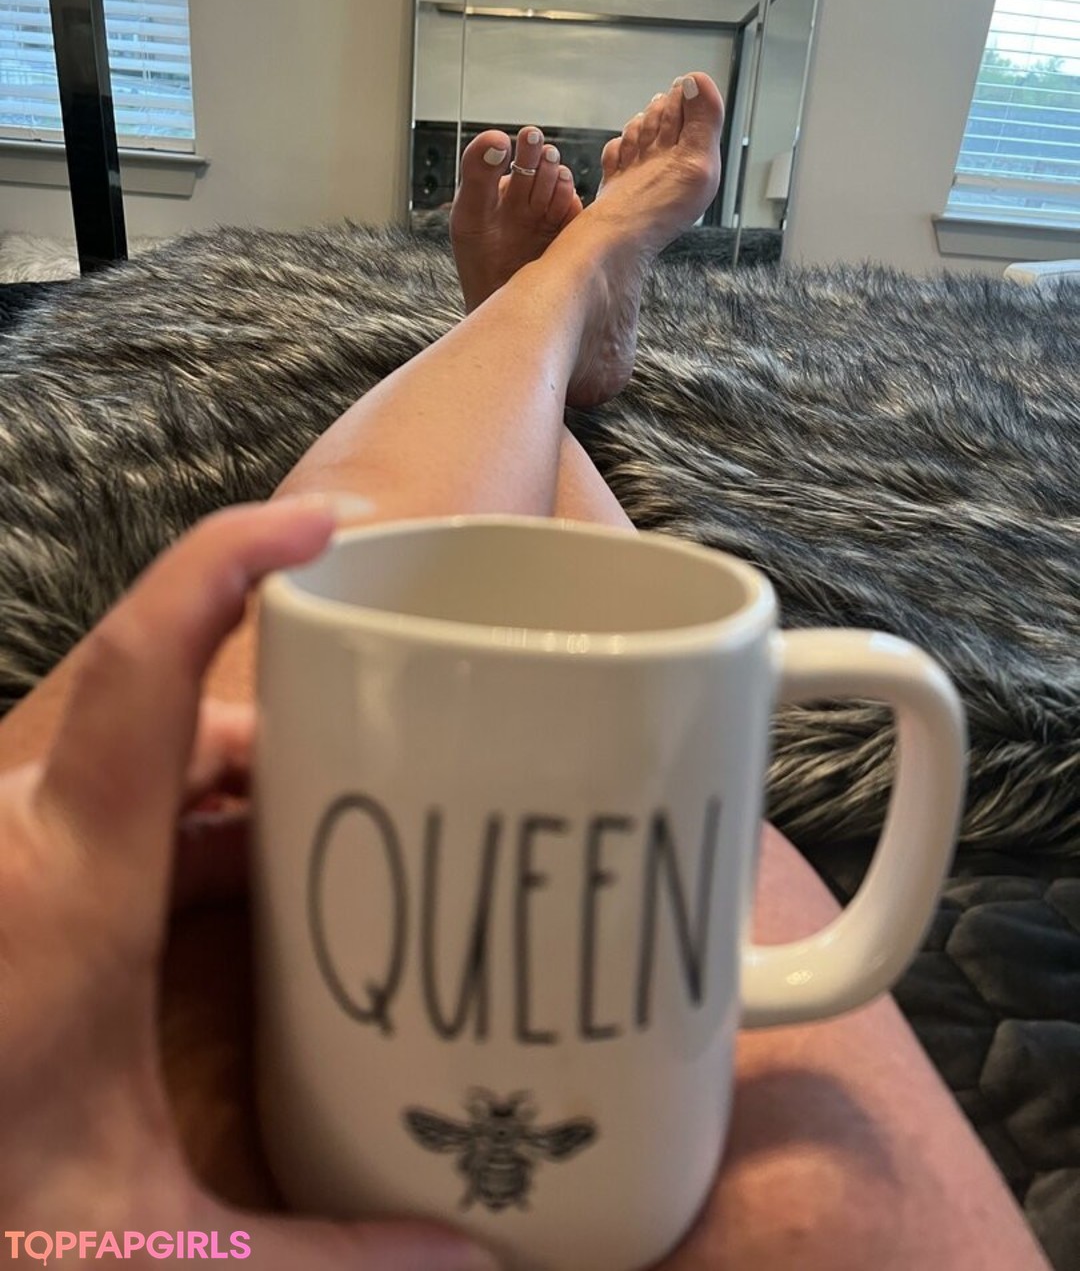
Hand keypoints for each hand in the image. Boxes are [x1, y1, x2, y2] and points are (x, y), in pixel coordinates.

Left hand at [0, 502, 495, 1270]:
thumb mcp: (137, 1237)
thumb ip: (313, 1255)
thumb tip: (482, 1269)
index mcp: (67, 883)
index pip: (151, 665)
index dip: (231, 561)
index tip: (326, 524)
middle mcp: (25, 835)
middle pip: (171, 710)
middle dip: (284, 718)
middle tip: (391, 744)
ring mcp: (8, 851)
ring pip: (140, 761)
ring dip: (235, 779)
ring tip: (334, 821)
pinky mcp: (7, 876)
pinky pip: (107, 808)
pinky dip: (185, 825)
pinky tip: (240, 884)